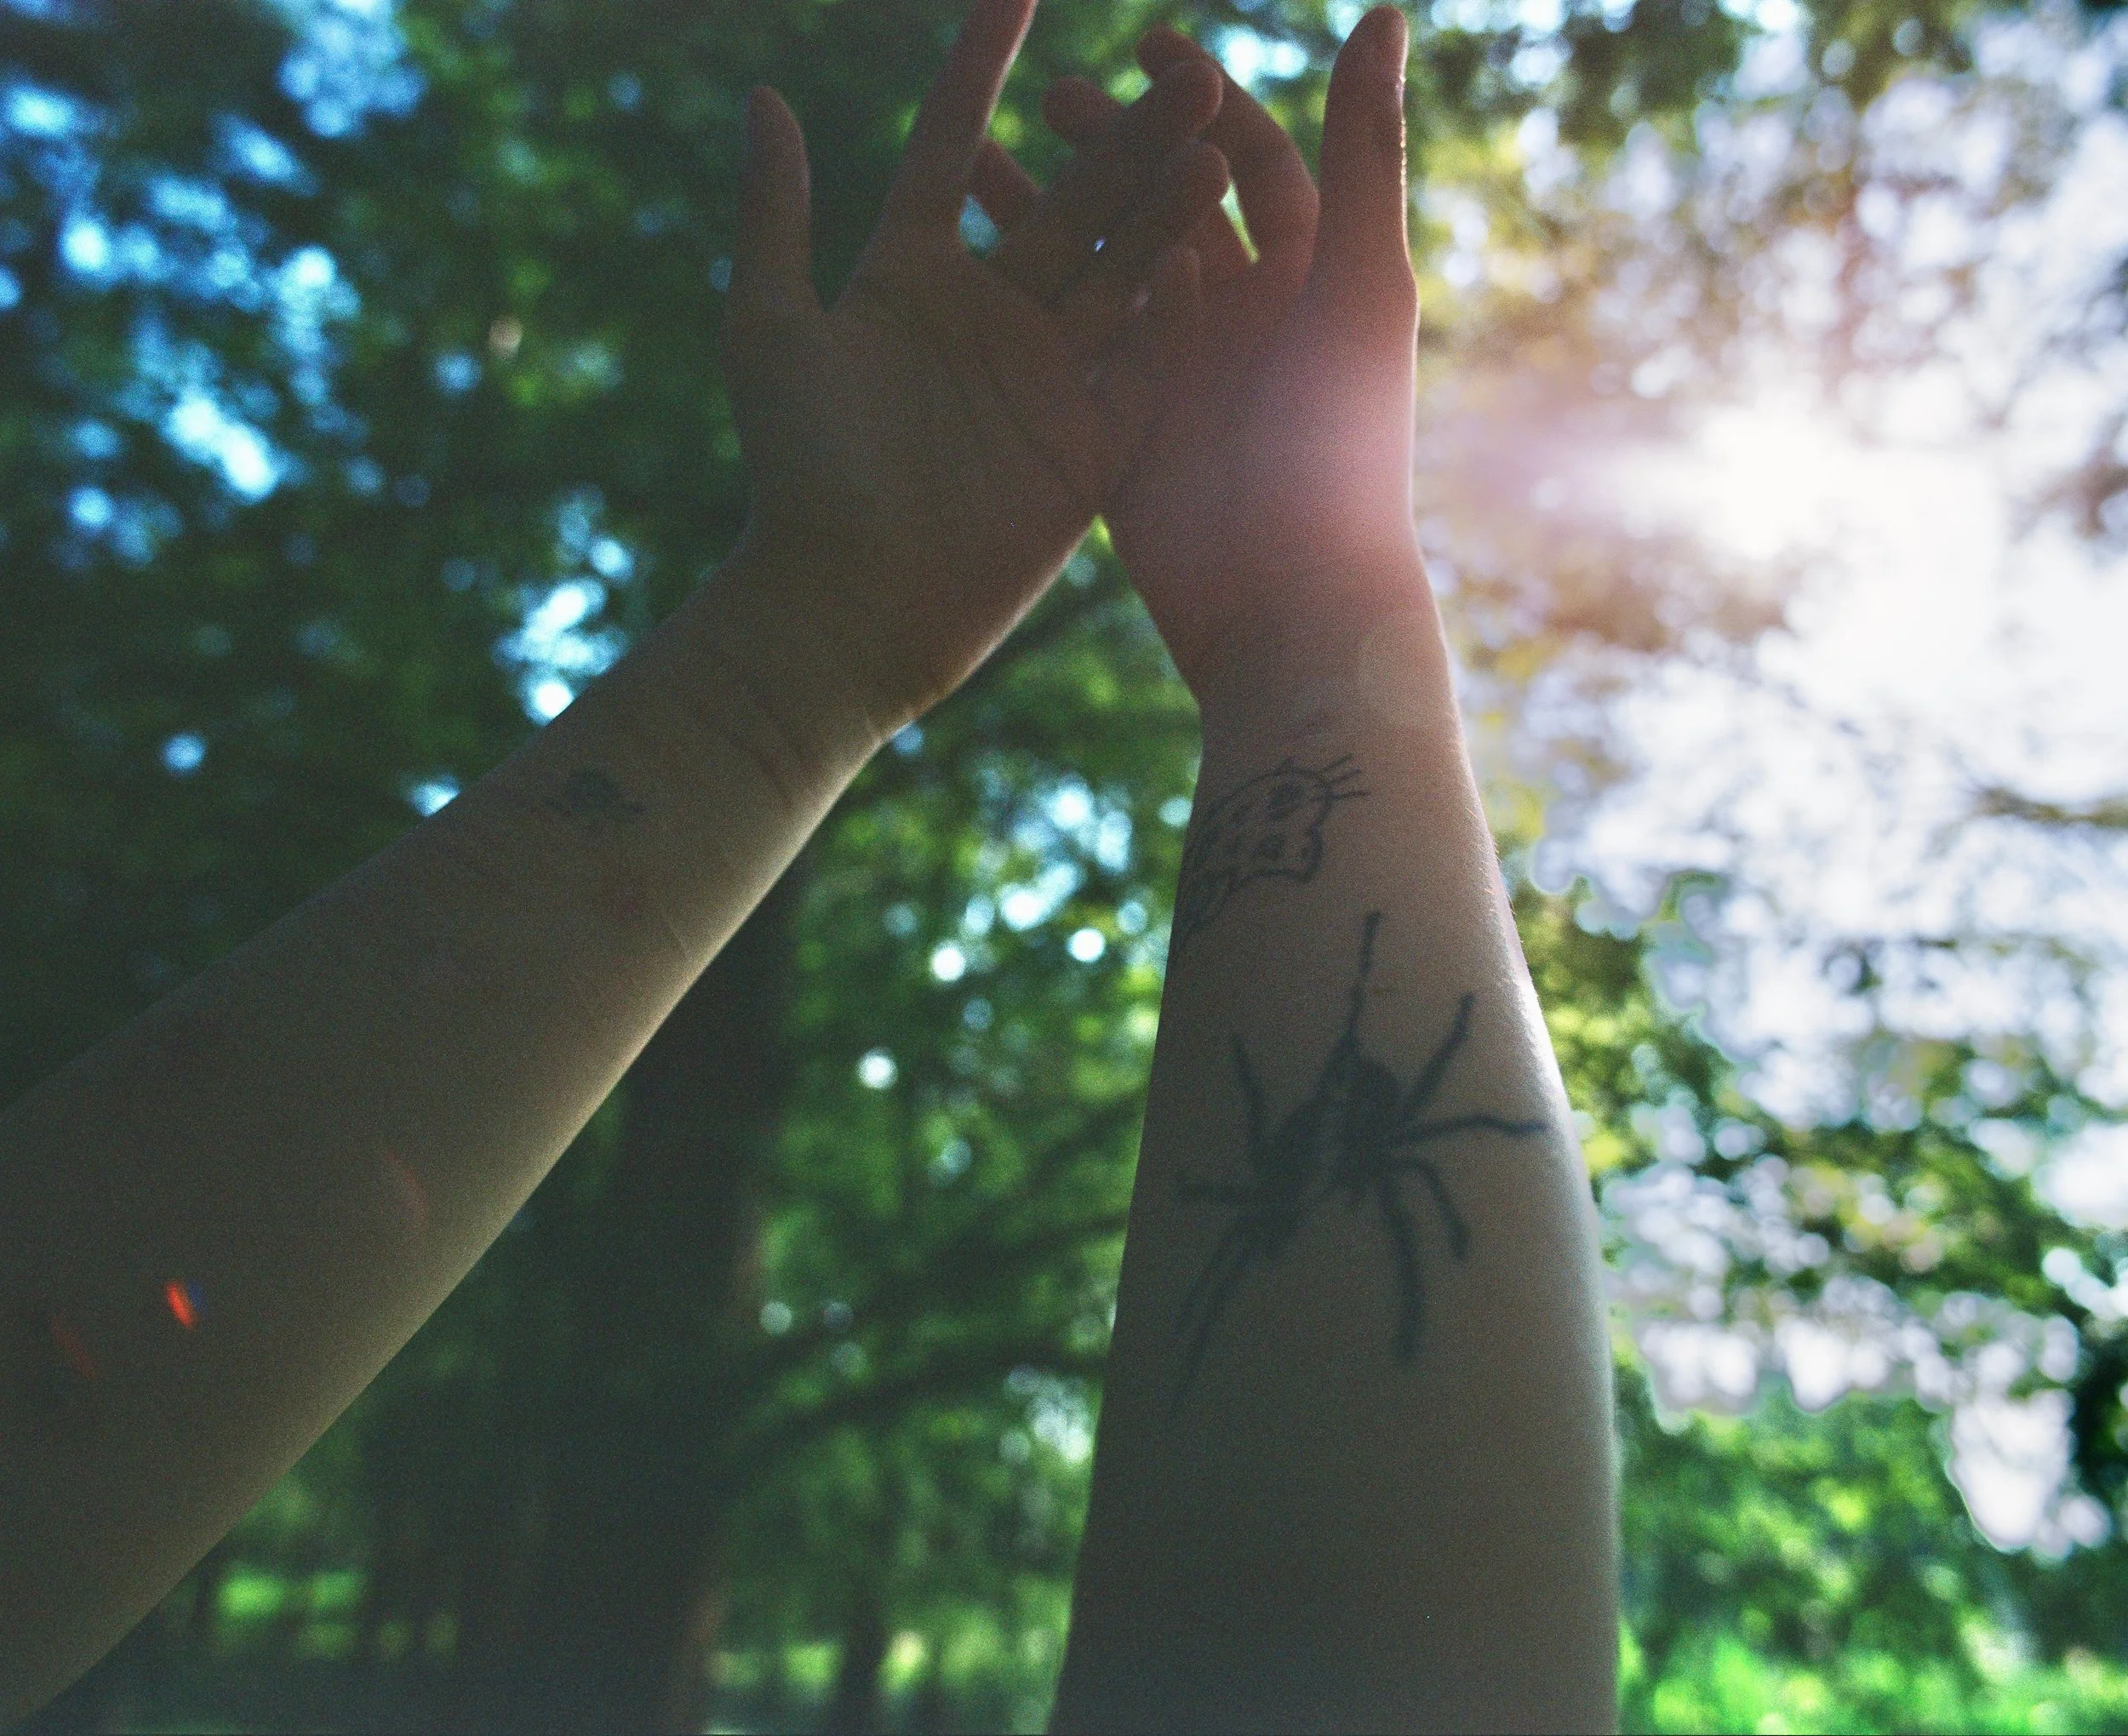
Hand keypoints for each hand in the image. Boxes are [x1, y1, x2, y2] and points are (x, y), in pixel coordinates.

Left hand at [723, 0, 1230, 734]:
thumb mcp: (770, 330)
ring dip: (1164, 208)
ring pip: (1117, 271)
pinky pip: (1143, 364)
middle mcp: (987, 316)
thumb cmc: (798, 471)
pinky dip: (1174, 313)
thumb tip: (764, 99)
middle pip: (1068, 202)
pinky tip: (1215, 252)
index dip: (984, 64)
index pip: (955, 145)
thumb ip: (776, 215)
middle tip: (1185, 68)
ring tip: (1217, 137)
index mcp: (910, 277)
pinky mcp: (1088, 442)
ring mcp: (1045, 378)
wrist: (850, 604)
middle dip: (1123, 136)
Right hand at [972, 8, 1418, 705]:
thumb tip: (1381, 12)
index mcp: (1308, 274)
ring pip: (1106, 267)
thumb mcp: (1359, 284)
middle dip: (1113, 145)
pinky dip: (1026, 300)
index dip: (1205, 99)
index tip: (1144, 43)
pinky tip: (963, 261)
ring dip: (1050, 212)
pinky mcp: (1124, 427)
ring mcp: (1179, 372)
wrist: (1289, 599)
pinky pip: (1070, 345)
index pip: (1253, 158)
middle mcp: (1243, 316)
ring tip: (971, 158)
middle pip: (1169, 203)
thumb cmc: (1340, 444)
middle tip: (1046, 100)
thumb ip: (1365, 152)